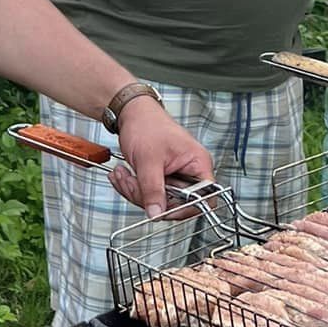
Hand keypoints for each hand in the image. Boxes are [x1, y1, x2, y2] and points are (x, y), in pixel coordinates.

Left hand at [108, 96, 212, 217]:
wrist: (130, 113)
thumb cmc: (146, 124)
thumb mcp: (148, 160)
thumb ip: (152, 189)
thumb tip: (157, 213)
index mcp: (197, 164)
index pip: (204, 198)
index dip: (185, 208)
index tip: (163, 209)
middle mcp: (190, 171)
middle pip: (176, 203)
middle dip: (147, 196)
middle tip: (131, 183)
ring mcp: (175, 175)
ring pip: (159, 200)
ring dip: (135, 191)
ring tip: (123, 175)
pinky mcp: (161, 177)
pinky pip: (149, 193)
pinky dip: (133, 187)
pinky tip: (123, 175)